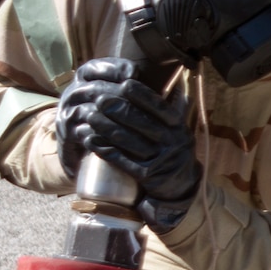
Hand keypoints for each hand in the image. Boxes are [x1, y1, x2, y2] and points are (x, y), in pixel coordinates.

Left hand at [55, 59, 200, 224]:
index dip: (142, 94)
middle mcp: (172, 142)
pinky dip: (103, 148)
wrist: (181, 188)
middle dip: (117, 108)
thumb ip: (175, 109)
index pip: (159, 107)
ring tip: (89, 116)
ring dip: (105, 126)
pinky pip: (120, 159)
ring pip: (127, 139)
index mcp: (179, 128)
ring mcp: (160, 160)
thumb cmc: (173, 152)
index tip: (125, 83)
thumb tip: (178, 81)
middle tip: (99, 98)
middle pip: (140, 122)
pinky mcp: (147, 175)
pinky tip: (89, 138)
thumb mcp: (180, 131)